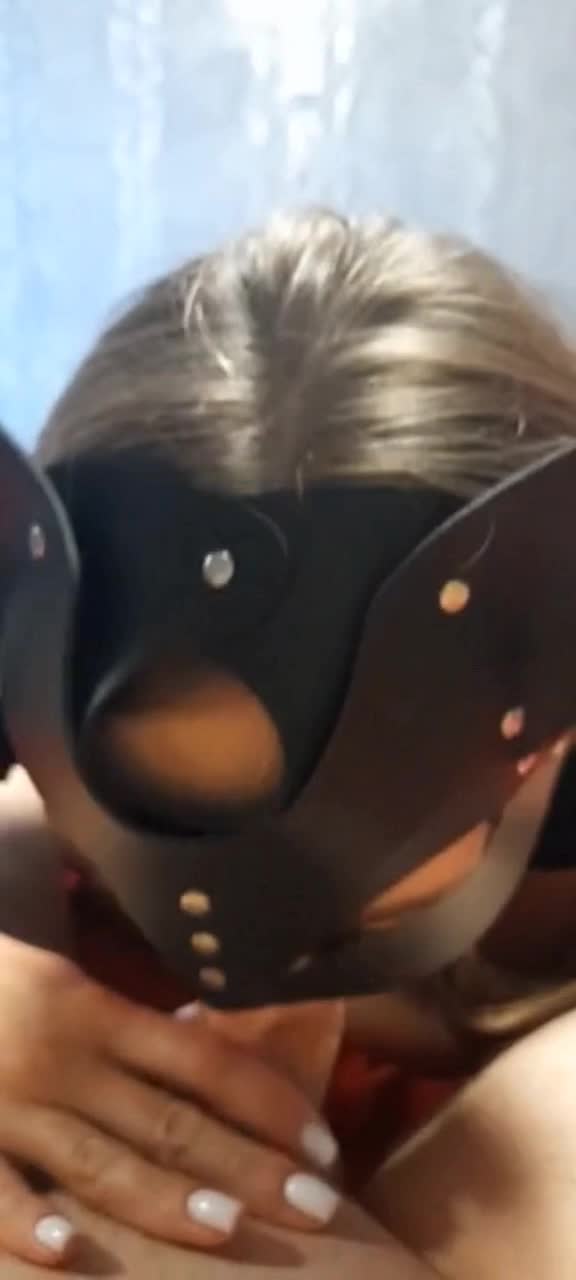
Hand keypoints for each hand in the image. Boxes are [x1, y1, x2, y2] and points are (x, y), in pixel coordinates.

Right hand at [0, 935, 339, 1266]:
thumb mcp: (57, 977)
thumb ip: (120, 1017)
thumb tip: (200, 1039)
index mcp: (92, 1009)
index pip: (202, 1061)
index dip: (267, 1101)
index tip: (323, 1144)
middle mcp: (62, 1057)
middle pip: (169, 1119)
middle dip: (248, 1165)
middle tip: (320, 1207)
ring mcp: (6, 1103)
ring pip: (98, 1162)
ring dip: (166, 1198)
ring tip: (232, 1231)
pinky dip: (23, 1221)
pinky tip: (68, 1254)